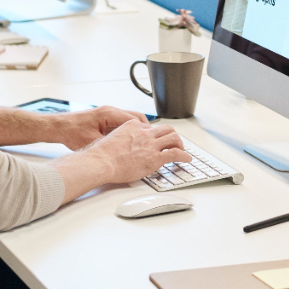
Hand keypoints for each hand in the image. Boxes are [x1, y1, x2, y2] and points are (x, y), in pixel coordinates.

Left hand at [52, 106, 149, 150]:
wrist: (59, 127)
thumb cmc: (72, 133)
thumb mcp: (93, 142)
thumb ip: (111, 145)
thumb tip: (125, 153)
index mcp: (109, 114)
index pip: (135, 120)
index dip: (145, 131)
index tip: (150, 140)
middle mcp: (111, 111)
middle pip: (136, 117)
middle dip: (145, 129)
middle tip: (150, 141)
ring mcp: (108, 114)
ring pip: (130, 120)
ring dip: (136, 130)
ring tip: (142, 143)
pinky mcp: (104, 118)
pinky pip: (122, 123)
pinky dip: (128, 131)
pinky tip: (128, 142)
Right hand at [62, 120, 192, 187]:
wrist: (101, 162)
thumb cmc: (101, 155)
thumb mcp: (111, 138)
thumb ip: (121, 138)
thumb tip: (120, 146)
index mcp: (133, 125)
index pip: (150, 127)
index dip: (155, 134)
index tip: (157, 139)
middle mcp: (144, 132)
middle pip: (166, 129)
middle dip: (172, 136)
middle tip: (174, 143)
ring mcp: (151, 144)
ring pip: (174, 138)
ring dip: (180, 144)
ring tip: (182, 150)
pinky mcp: (155, 157)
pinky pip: (176, 153)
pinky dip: (184, 155)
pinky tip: (187, 159)